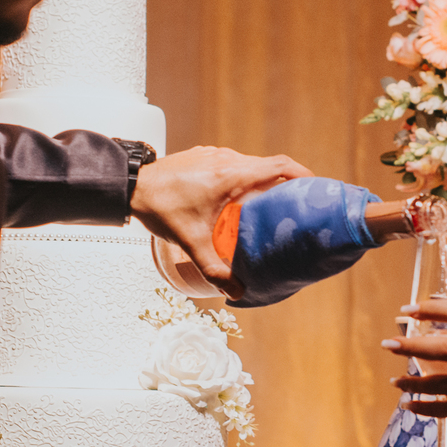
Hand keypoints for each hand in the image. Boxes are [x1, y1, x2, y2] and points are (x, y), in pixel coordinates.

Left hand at [129, 146, 312, 298]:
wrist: (130, 186)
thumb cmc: (161, 208)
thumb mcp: (191, 242)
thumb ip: (215, 268)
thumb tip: (237, 292)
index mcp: (232, 174)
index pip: (280, 165)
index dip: (303, 173)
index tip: (316, 187)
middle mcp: (227, 158)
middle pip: (268, 167)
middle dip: (285, 185)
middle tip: (296, 206)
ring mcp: (214, 154)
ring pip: (249, 166)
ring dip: (261, 183)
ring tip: (268, 208)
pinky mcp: (203, 156)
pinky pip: (232, 165)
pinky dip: (242, 180)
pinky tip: (236, 202)